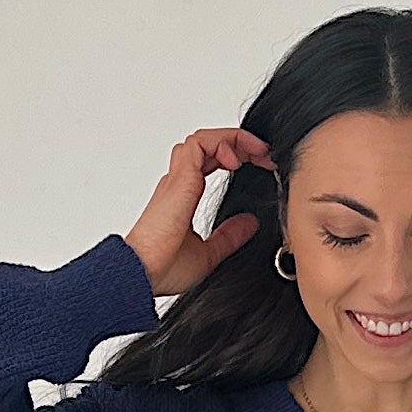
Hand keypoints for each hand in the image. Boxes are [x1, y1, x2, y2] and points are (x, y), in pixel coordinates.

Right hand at [125, 127, 276, 296]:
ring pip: (204, 138)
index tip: (261, 165)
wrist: (145, 273)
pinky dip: (221, 142)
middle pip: (209, 145)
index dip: (236, 156)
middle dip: (241, 143)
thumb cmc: (164, 268)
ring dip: (233, 138)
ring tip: (257, 151)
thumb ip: (229, 236)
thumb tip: (250, 223)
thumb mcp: (210, 253)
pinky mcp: (180, 178)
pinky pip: (200, 143)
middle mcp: (179, 182)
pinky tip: (236, 160)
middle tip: (266, 154)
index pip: (210, 161)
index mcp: (184, 195)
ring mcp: (178, 178)